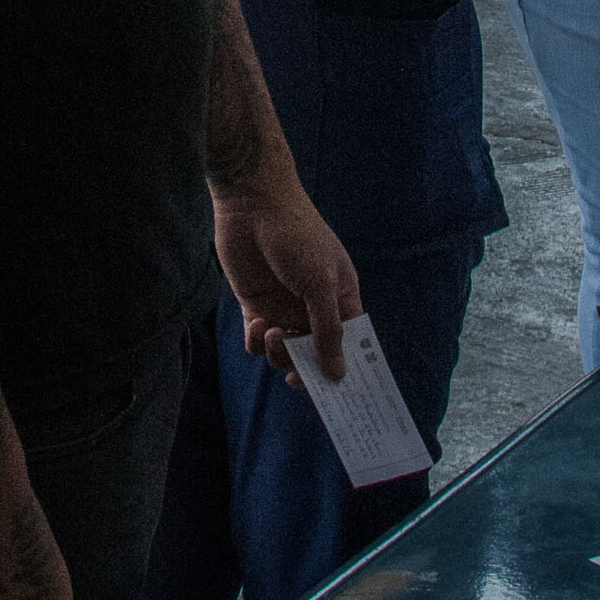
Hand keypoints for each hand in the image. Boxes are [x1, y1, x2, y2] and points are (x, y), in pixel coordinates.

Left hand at [212, 176, 361, 382]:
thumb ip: (328, 331)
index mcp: (340, 300)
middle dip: (304, 367)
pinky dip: (256, 341)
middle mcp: (312, 309)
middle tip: (295, 376)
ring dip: (277, 352)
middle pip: (313, 356)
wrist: (253, 204)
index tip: (333, 395)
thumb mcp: (320, 284)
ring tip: (272, 332)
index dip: (341, 369)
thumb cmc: (297, 236)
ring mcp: (283, 308)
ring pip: (283, 352)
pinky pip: (257, 341)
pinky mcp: (255, 304)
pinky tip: (257, 324)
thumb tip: (338, 375)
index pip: (346, 346)